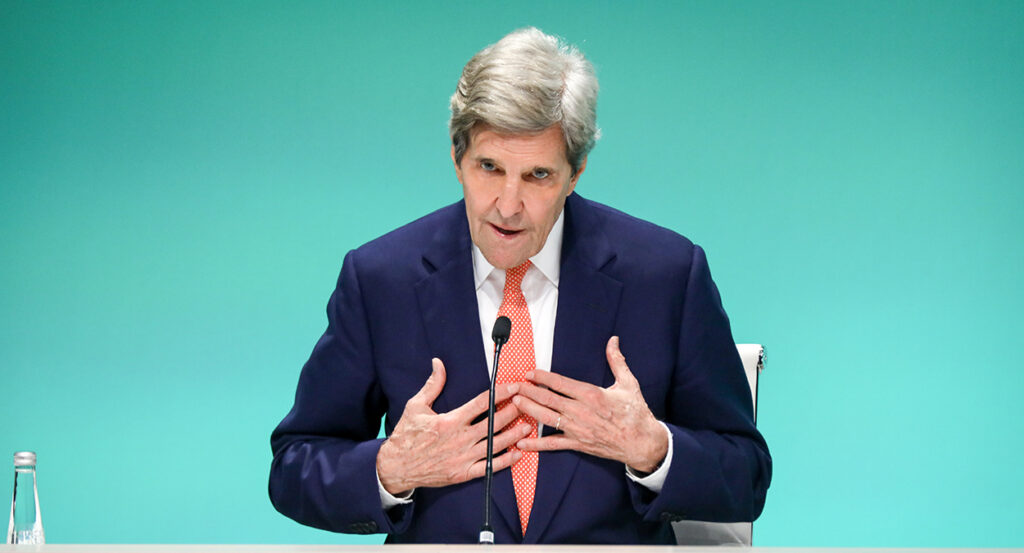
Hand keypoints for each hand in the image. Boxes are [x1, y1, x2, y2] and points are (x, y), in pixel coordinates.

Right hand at [376, 358, 533, 494]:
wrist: (396, 467)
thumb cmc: (406, 435)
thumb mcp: (416, 406)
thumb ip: (432, 385)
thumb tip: (438, 363)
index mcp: (450, 420)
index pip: (482, 403)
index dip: (501, 393)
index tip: (514, 386)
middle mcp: (460, 438)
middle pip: (494, 423)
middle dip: (513, 411)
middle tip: (527, 403)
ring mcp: (463, 457)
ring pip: (495, 444)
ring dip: (513, 434)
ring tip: (527, 425)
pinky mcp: (463, 473)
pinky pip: (489, 467)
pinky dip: (505, 461)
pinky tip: (517, 453)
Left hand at [512, 336, 668, 472]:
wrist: (643, 443)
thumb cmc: (636, 413)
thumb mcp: (628, 384)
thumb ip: (617, 361)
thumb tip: (613, 340)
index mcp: (592, 395)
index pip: (561, 383)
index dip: (543, 377)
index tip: (530, 373)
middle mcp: (582, 412)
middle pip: (549, 400)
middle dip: (529, 392)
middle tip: (513, 385)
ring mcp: (578, 429)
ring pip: (547, 419)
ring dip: (529, 410)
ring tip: (514, 403)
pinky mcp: (578, 444)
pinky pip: (554, 445)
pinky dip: (537, 445)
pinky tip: (522, 442)